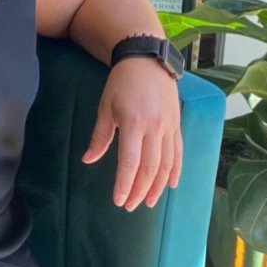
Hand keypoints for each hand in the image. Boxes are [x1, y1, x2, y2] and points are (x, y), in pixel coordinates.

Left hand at [81, 58, 182, 211]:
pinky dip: (175, 171)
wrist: (147, 60)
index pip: (129, 163)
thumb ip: (100, 137)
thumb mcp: (105, 107)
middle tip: (131, 206)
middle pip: (149, 168)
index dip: (125, 185)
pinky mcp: (176, 124)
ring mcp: (169, 127)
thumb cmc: (121, 83)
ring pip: (166, 164)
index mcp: (133, 124)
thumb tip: (88, 160)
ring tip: (149, 202)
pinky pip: (178, 152)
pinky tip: (170, 185)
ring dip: (157, 186)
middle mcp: (154, 128)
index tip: (119, 201)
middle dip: (140, 190)